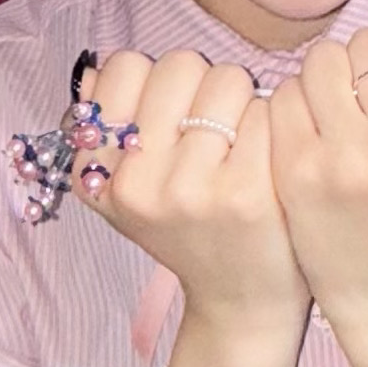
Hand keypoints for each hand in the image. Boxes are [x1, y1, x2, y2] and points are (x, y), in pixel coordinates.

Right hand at [63, 45, 311, 331]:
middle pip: (178, 64)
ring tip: (241, 143)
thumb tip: (94, 69)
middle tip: (214, 129)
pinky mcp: (245, 194)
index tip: (172, 116)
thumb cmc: (191, 230)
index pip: (123, 67)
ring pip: (226, 79)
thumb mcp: (129, 191)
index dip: (157, 81)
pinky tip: (268, 159)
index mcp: (97, 176)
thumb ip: (109, 129)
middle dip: (204, 84)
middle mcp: (136, 185)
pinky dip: (273, 124)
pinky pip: (264, 111)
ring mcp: (189, 190)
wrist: (241, 302)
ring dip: (243, 100)